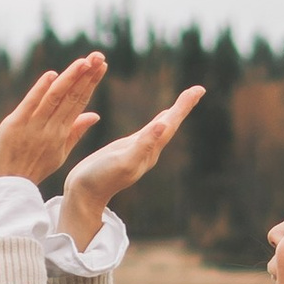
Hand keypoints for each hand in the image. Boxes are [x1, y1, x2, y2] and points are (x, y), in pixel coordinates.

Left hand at [0, 55, 106, 183]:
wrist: (5, 185)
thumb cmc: (32, 168)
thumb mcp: (59, 153)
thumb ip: (76, 132)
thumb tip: (95, 115)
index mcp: (62, 134)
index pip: (80, 102)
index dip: (91, 83)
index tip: (102, 65)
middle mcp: (51, 129)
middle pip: (72, 97)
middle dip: (86, 76)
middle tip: (99, 56)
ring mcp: (33, 126)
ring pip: (55, 97)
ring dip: (70, 78)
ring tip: (84, 61)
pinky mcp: (14, 125)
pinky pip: (30, 104)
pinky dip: (40, 89)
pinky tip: (51, 75)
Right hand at [57, 83, 203, 249]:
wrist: (84, 194)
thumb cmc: (101, 178)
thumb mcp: (123, 160)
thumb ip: (144, 145)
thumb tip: (163, 126)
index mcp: (150, 150)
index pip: (170, 124)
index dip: (184, 106)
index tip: (199, 89)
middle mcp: (148, 150)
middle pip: (170, 124)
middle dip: (183, 106)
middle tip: (198, 90)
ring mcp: (139, 151)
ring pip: (161, 127)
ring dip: (173, 114)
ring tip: (183, 102)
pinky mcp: (127, 150)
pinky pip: (147, 132)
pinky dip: (156, 122)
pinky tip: (159, 121)